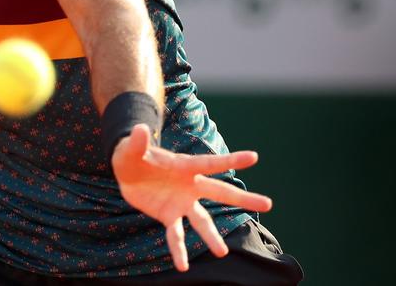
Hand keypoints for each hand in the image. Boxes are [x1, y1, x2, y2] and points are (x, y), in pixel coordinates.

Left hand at [112, 124, 271, 271]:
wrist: (127, 171)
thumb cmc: (133, 154)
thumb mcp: (131, 147)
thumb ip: (137, 141)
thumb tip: (140, 128)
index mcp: (185, 165)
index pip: (211, 163)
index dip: (231, 160)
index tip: (254, 157)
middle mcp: (190, 185)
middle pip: (220, 192)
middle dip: (243, 198)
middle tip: (268, 204)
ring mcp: (182, 202)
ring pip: (202, 220)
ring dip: (210, 236)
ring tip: (221, 252)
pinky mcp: (169, 216)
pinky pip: (176, 235)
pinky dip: (179, 250)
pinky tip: (183, 266)